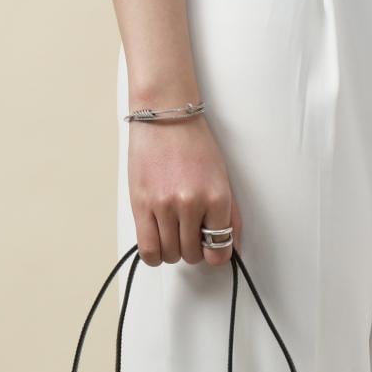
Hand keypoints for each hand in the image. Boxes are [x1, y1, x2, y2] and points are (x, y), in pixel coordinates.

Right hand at [127, 113, 241, 266]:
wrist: (165, 115)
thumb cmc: (194, 144)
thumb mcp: (221, 178)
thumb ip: (229, 215)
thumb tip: (230, 247)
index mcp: (216, 197)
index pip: (219, 249)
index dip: (215, 254)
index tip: (210, 248)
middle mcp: (191, 204)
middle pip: (193, 255)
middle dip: (193, 249)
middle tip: (189, 233)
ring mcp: (164, 206)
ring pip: (171, 255)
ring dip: (173, 251)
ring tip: (173, 233)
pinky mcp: (141, 205)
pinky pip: (148, 251)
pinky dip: (155, 255)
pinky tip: (158, 242)